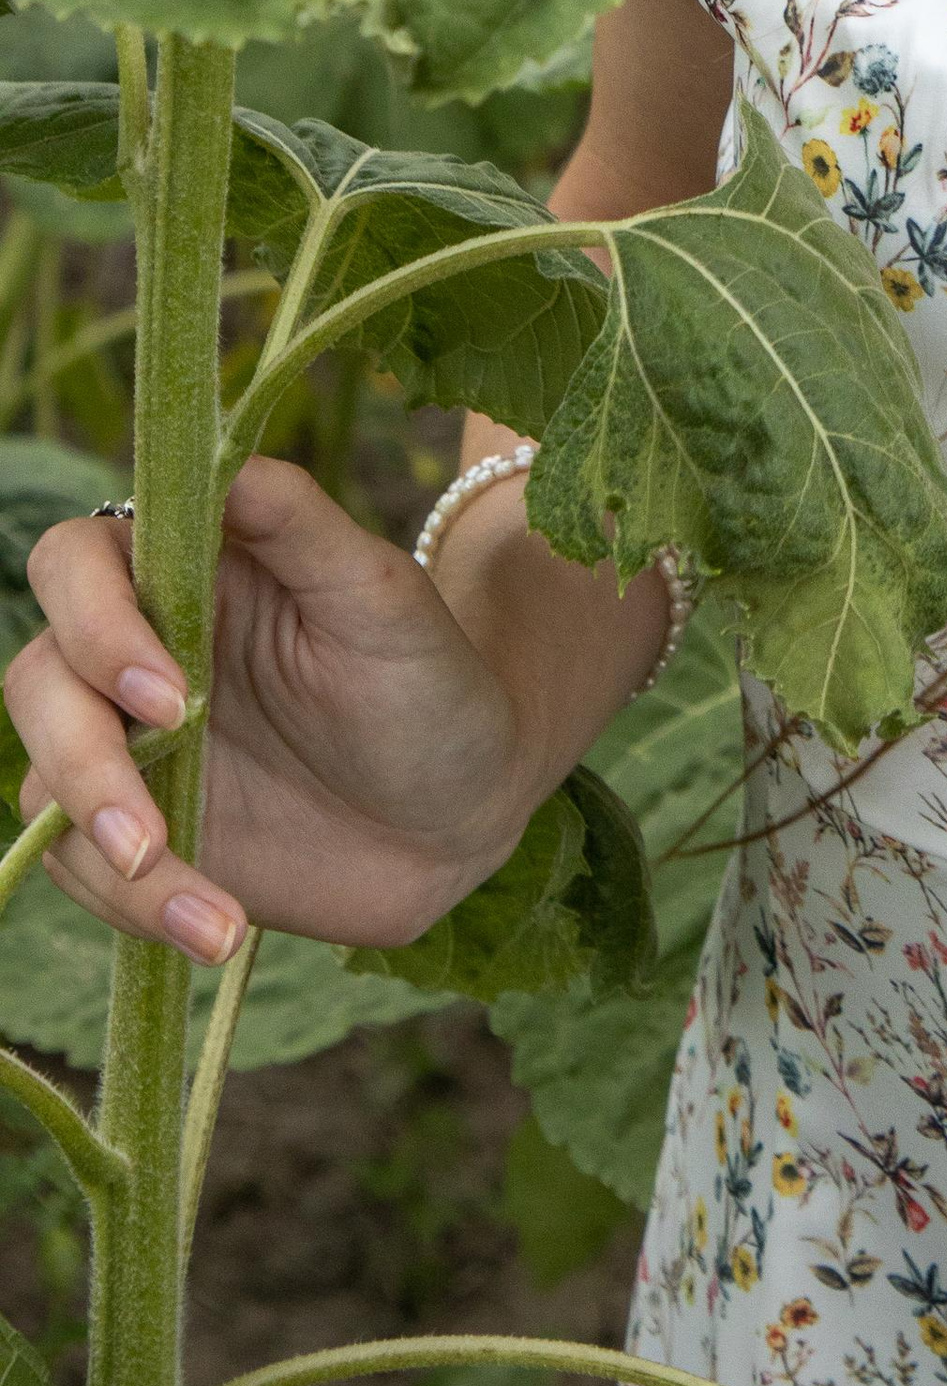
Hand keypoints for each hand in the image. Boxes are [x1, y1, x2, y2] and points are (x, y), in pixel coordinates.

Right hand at [5, 458, 540, 967]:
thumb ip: (295, 520)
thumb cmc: (430, 678)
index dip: (96, 624)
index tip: (170, 694)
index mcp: (190, 570)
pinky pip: (81, 869)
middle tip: (156, 825)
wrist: (465, 809)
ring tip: (214, 912)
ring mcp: (132, 748)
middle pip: (37, 680)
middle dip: (85, 758)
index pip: (75, 564)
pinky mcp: (138, 834)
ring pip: (43, 784)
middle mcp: (139, 652)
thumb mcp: (378, 593)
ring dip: (109, 851)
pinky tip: (221, 928)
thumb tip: (220, 456)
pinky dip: (138, 908)